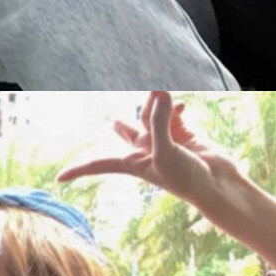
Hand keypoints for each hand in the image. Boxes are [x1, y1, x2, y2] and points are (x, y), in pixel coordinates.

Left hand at [59, 90, 250, 218]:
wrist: (216, 185)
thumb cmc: (187, 178)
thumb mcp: (166, 151)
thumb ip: (159, 121)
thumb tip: (159, 92)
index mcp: (132, 162)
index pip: (99, 164)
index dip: (79, 170)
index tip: (59, 179)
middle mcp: (145, 150)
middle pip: (125, 132)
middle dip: (119, 125)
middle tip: (110, 119)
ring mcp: (164, 140)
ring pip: (150, 115)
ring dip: (154, 103)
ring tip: (160, 90)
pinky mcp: (182, 133)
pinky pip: (172, 112)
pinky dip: (174, 106)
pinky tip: (181, 104)